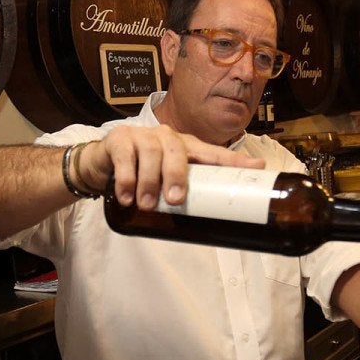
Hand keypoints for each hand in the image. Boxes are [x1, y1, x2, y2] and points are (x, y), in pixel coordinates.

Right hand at [78, 124, 264, 209]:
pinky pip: (125, 157)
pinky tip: (125, 196)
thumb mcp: (165, 182)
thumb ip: (186, 194)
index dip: (234, 160)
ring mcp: (142, 136)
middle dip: (177, 175)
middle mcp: (166, 137)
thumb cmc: (141, 173)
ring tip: (147, 205)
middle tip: (175, 201)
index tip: (257, 168)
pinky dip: (126, 178)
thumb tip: (216, 223)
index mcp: (185, 147)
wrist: (102, 164)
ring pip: (150, 153)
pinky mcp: (119, 140)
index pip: (212, 153)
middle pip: (178, 149)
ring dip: (149, 181)